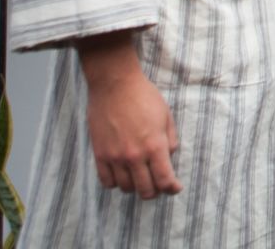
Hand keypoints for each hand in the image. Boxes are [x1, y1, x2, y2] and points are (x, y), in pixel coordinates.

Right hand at [76, 34, 180, 199]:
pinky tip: (121, 174)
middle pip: (145, 190)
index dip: (172, 188)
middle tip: (157, 184)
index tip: (174, 187)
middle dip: (155, 191)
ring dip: (135, 187)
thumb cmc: (144, 96)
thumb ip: (170, 140)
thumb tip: (169, 158)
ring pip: (126, 188)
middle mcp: (134, 156)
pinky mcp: (99, 154)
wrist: (115, 84)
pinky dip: (115, 183)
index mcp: (155, 146)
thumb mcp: (166, 115)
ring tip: (139, 177)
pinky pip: (106, 181)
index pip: (165, 180)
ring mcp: (115, 157)